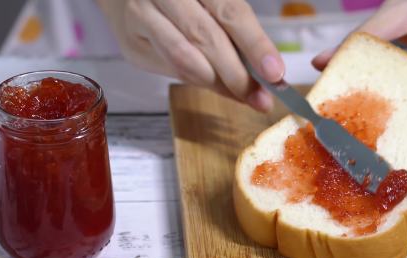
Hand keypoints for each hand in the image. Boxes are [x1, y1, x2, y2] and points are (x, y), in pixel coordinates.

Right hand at [98, 0, 283, 111]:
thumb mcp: (211, 0)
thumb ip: (235, 26)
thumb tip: (267, 70)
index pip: (230, 12)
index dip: (256, 45)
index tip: (275, 73)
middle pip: (207, 38)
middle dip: (239, 75)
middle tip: (262, 98)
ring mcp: (141, 16)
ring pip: (185, 59)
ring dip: (220, 84)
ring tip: (245, 97)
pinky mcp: (131, 44)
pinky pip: (171, 69)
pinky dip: (200, 82)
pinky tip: (220, 87)